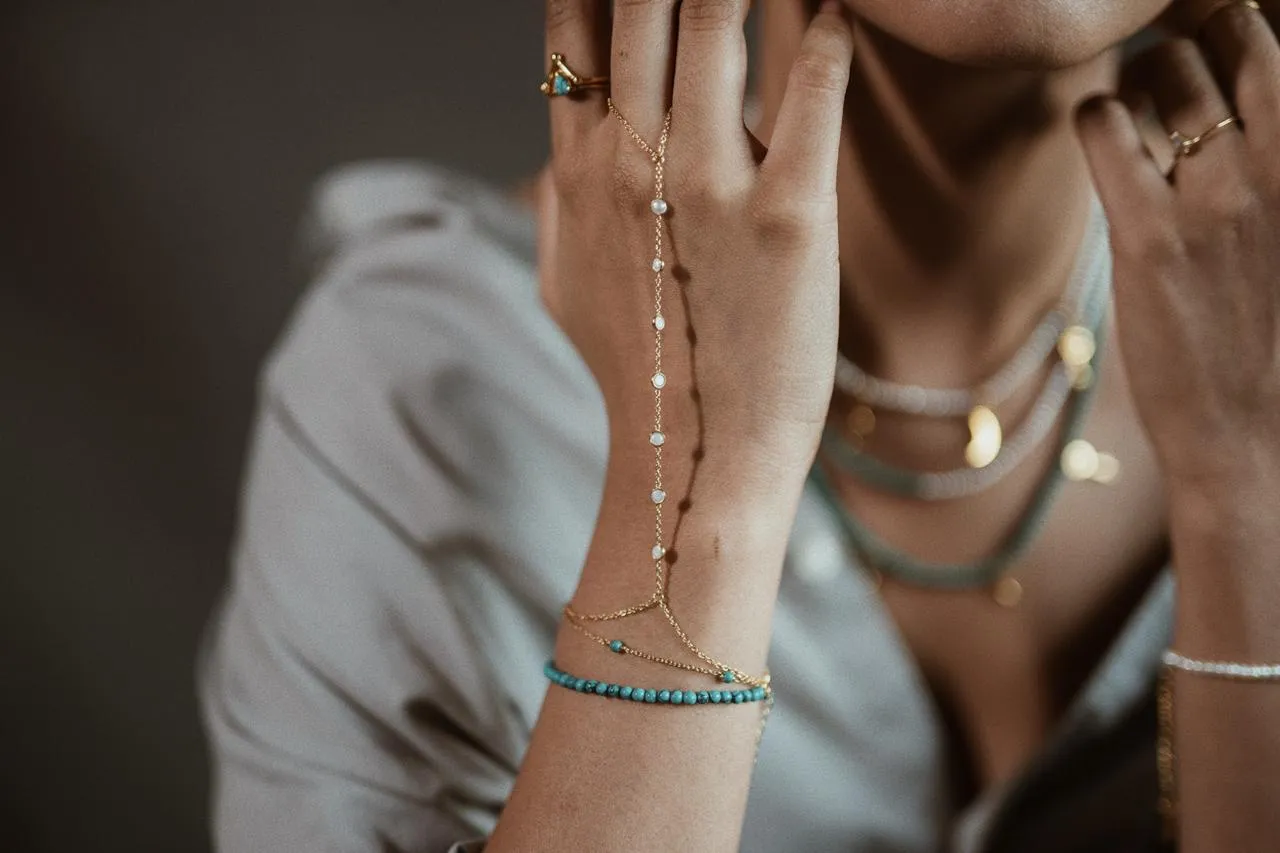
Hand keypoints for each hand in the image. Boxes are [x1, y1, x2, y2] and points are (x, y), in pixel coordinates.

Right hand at [540, 0, 853, 478]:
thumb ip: (554, 210)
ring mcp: (707, 188)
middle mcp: (632, 166)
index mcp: (579, 175)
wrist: (697, 459)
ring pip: (715, 27)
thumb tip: (548, 165)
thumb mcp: (562, 286)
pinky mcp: (788, 217)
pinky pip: (811, 96)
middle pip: (639, 9)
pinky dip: (825, 39)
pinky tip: (837, 14)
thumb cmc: (639, 370)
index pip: (572, 36)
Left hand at [1076, 0, 1279, 496]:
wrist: (1260, 437)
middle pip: (1230, 28)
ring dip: (1141, 75)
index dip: (1249, 27)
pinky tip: (1105, 140)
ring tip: (1141, 112)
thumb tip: (1249, 102)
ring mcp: (1217, 197)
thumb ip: (1277, 161)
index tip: (1226, 50)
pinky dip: (1097, 115)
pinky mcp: (1147, 237)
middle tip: (1179, 73)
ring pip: (1162, 68)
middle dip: (1195, 36)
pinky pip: (1103, 125)